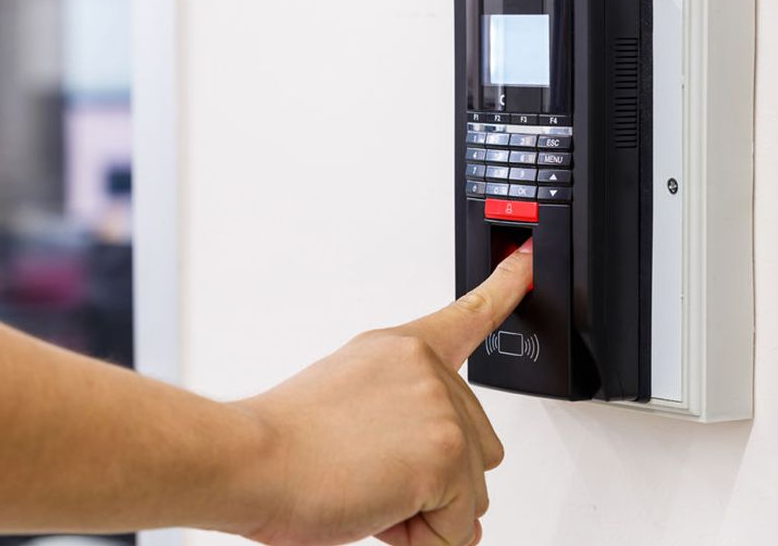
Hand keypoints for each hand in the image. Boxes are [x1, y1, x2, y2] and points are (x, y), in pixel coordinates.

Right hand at [234, 240, 532, 545]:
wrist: (249, 460)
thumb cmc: (282, 440)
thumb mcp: (348, 408)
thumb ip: (405, 429)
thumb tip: (453, 497)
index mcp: (399, 350)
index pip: (467, 314)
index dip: (506, 286)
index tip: (529, 260)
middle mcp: (425, 368)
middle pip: (479, 445)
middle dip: (436, 479)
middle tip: (371, 473)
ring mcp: (439, 405)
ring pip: (472, 490)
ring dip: (427, 510)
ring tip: (367, 489)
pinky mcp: (444, 451)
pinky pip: (460, 527)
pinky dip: (425, 539)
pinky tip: (379, 510)